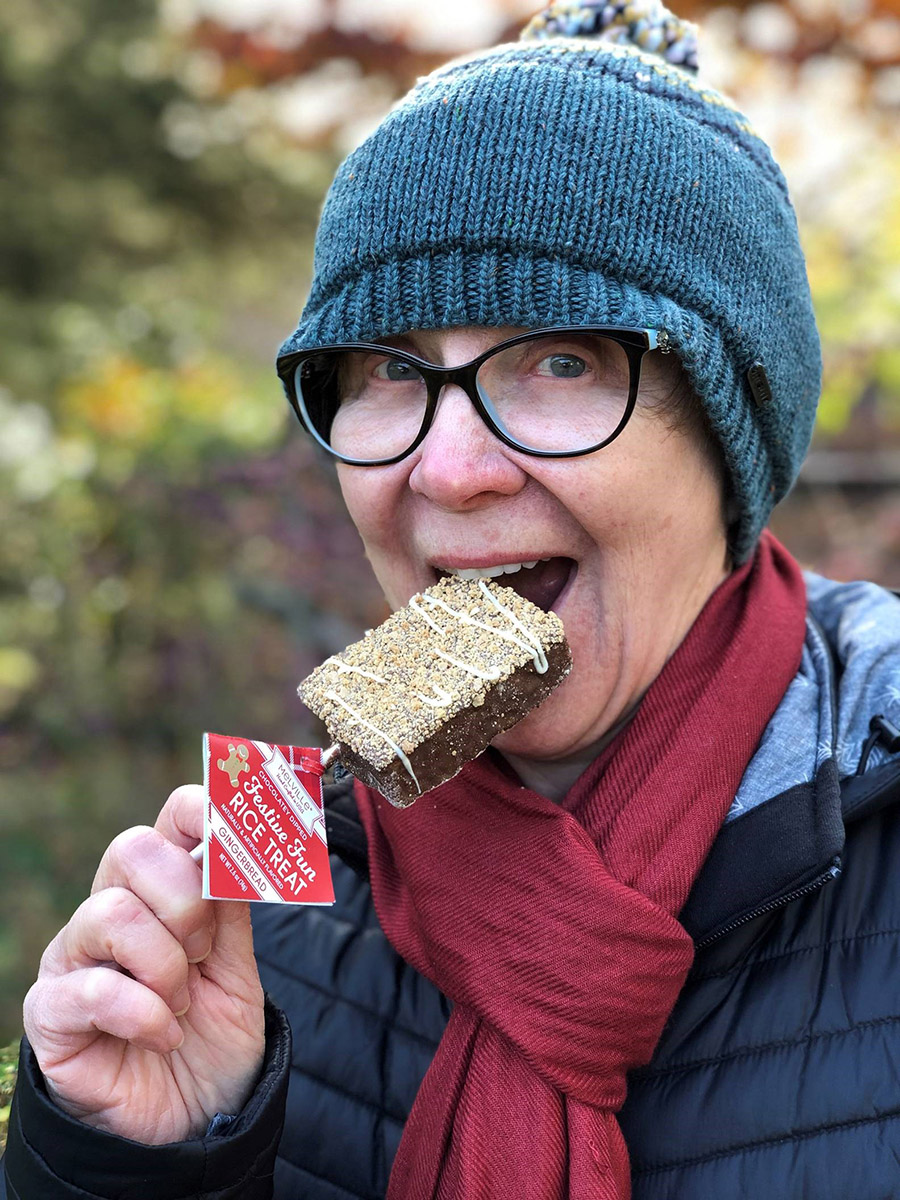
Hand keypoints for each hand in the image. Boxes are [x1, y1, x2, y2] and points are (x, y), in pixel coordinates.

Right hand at [23, 785, 265, 1144]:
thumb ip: (232, 905)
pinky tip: (163, 1036)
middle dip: (185, 901)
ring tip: (182, 1002)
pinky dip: (145, 1014)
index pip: (169, 819)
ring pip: (111, 913)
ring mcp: (74, 958)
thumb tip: (242, 840)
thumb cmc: (213, 1036)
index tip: (230, 836)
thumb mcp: (238, 965)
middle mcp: (111, 910)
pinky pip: (94, 988)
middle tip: (203, 954)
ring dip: (166, 966)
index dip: (199, 813)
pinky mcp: (51, 1012)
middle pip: (133, 849)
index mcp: (162, 889)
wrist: (193, 1120)